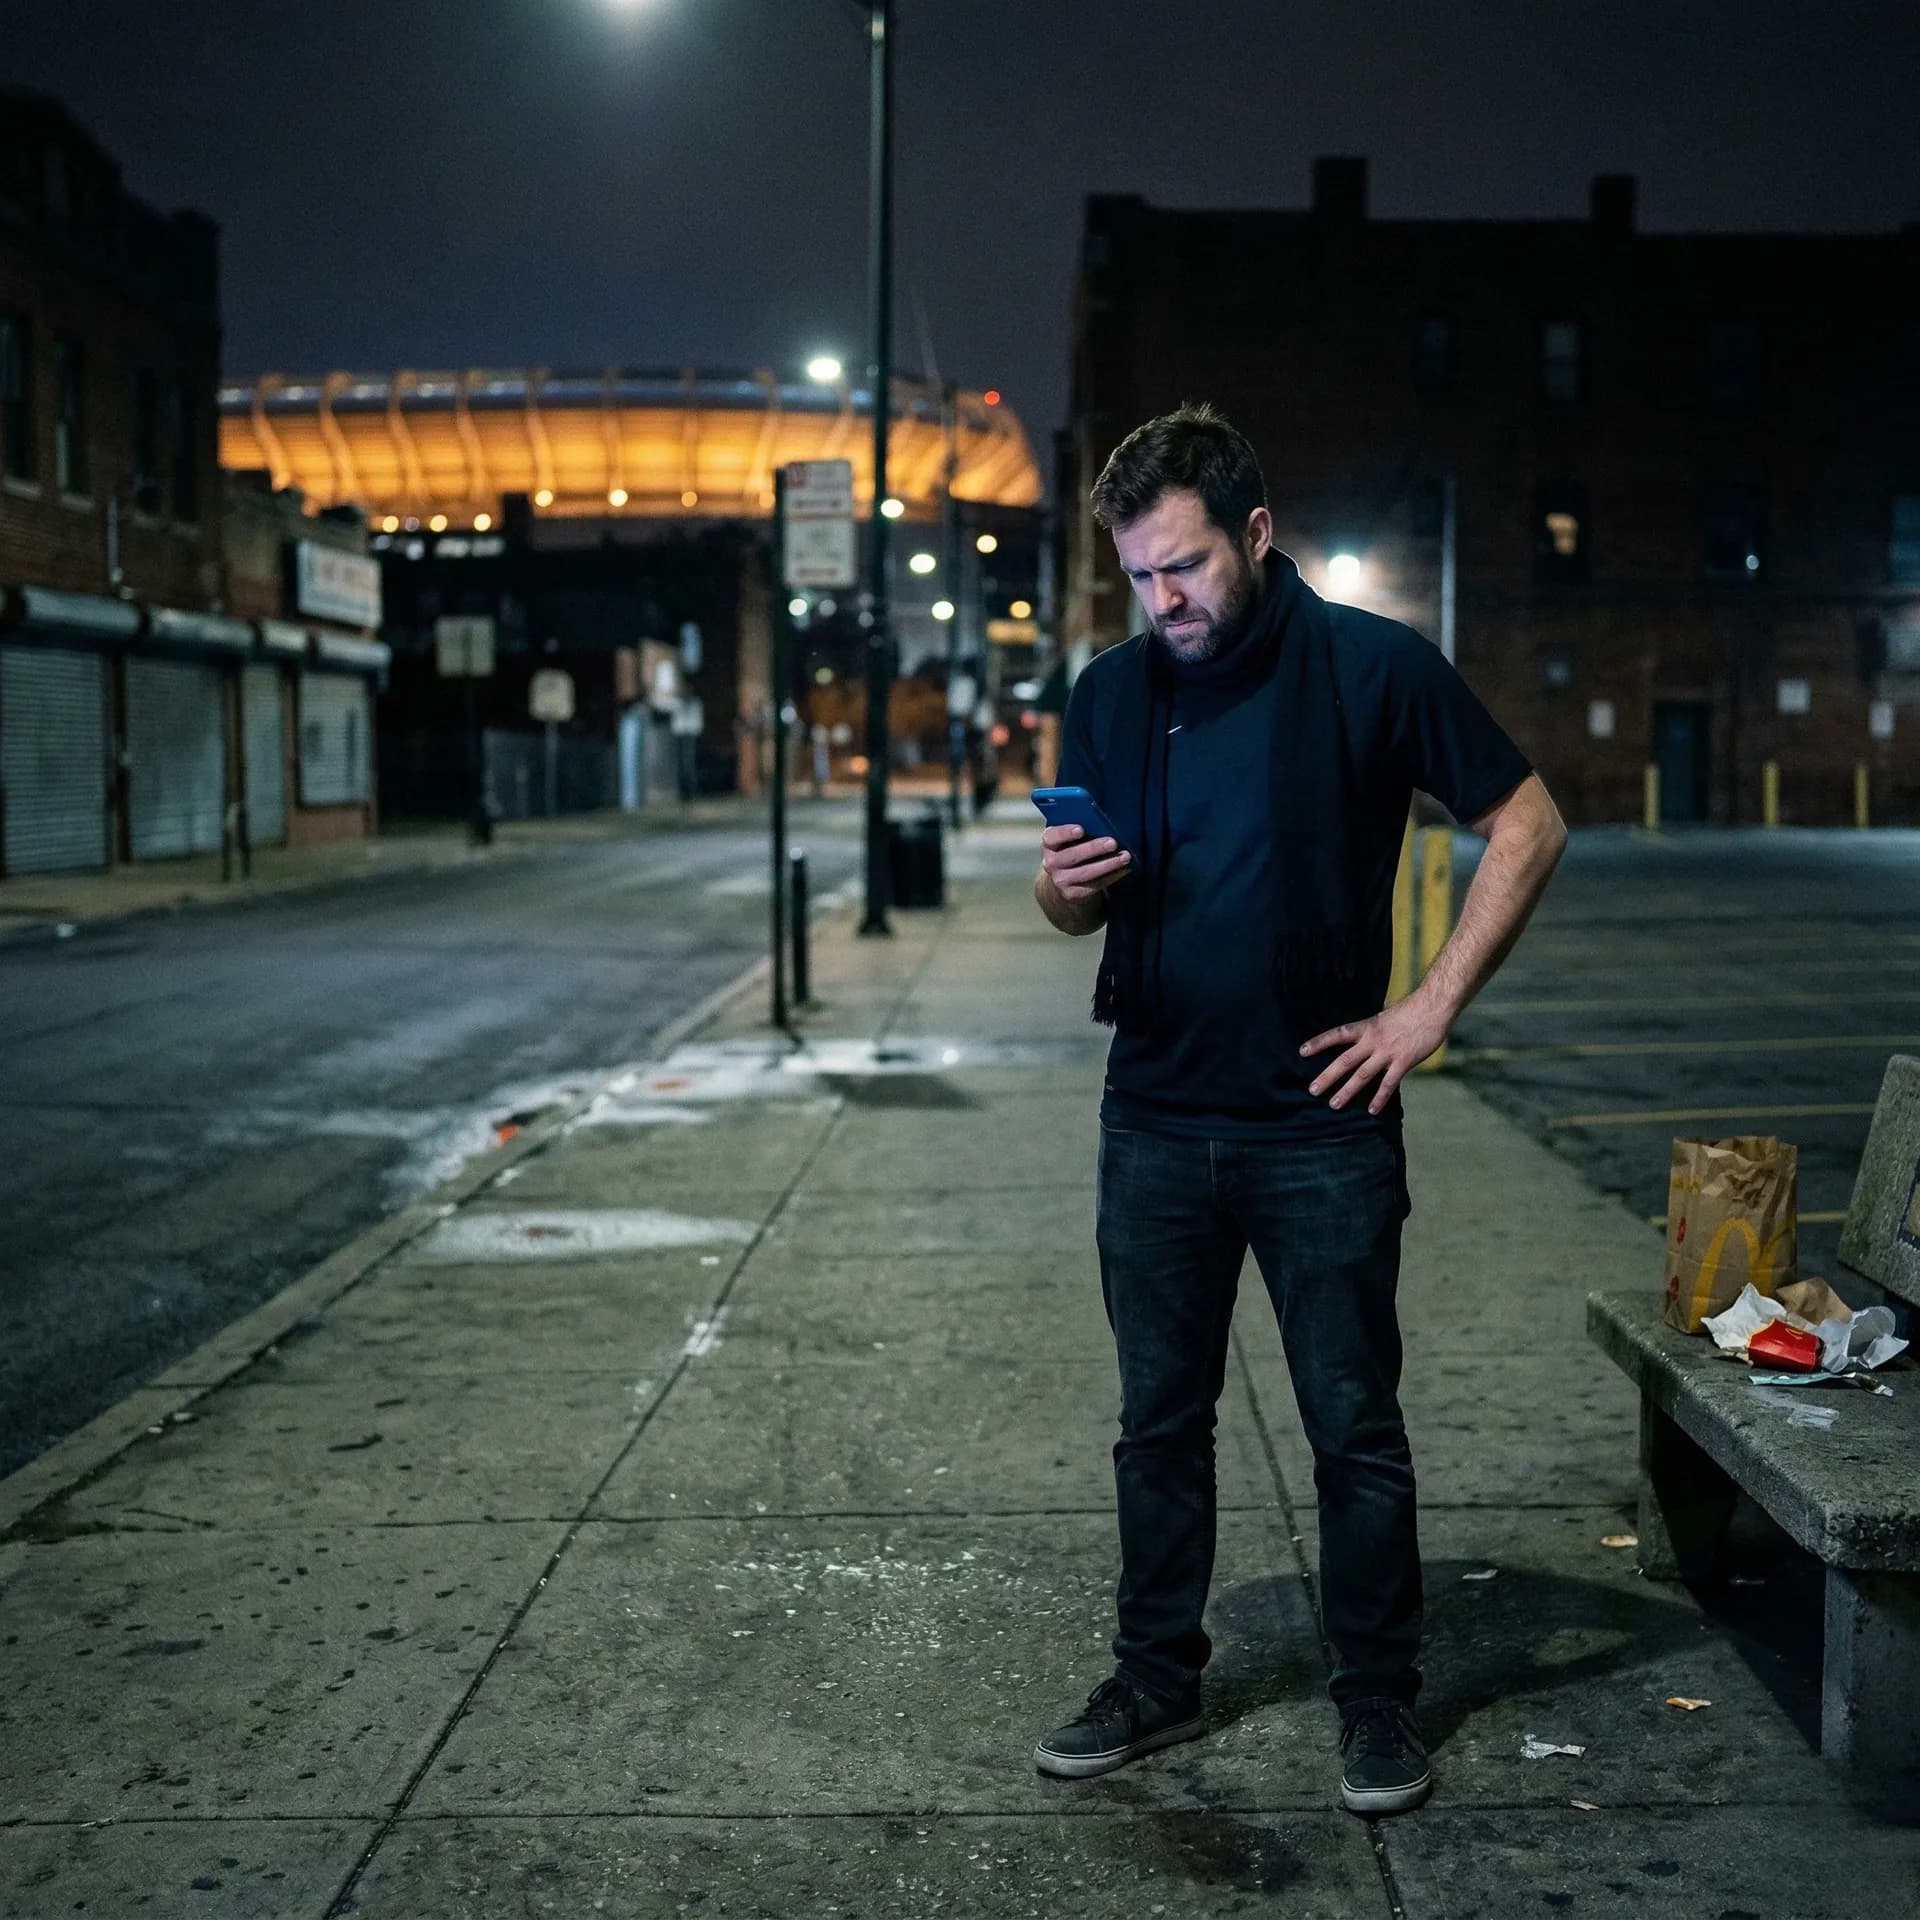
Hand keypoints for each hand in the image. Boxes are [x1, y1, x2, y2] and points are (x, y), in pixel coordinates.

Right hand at [1040, 824, 1131, 902]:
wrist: (1064, 880)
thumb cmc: (1073, 850)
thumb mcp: (1070, 840)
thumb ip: (1080, 832)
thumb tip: (1104, 825)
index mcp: (1049, 844)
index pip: (1051, 837)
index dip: (1065, 833)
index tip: (1081, 829)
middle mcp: (1050, 863)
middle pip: (1071, 855)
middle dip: (1093, 848)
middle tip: (1113, 842)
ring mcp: (1060, 880)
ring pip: (1085, 872)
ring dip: (1108, 864)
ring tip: (1125, 857)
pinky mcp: (1072, 894)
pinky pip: (1095, 885)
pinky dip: (1112, 876)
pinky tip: (1124, 869)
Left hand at [1300, 992, 1451, 1113]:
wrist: (1433, 1007)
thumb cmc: (1411, 1010)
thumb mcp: (1384, 1017)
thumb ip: (1373, 1030)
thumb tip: (1364, 1038)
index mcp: (1367, 1027)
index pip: (1337, 1034)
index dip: (1319, 1042)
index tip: (1302, 1051)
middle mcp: (1373, 1041)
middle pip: (1345, 1061)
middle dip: (1327, 1076)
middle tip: (1312, 1090)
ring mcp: (1387, 1052)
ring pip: (1362, 1075)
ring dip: (1347, 1091)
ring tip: (1333, 1104)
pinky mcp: (1403, 1062)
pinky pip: (1389, 1084)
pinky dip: (1380, 1098)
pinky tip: (1372, 1110)